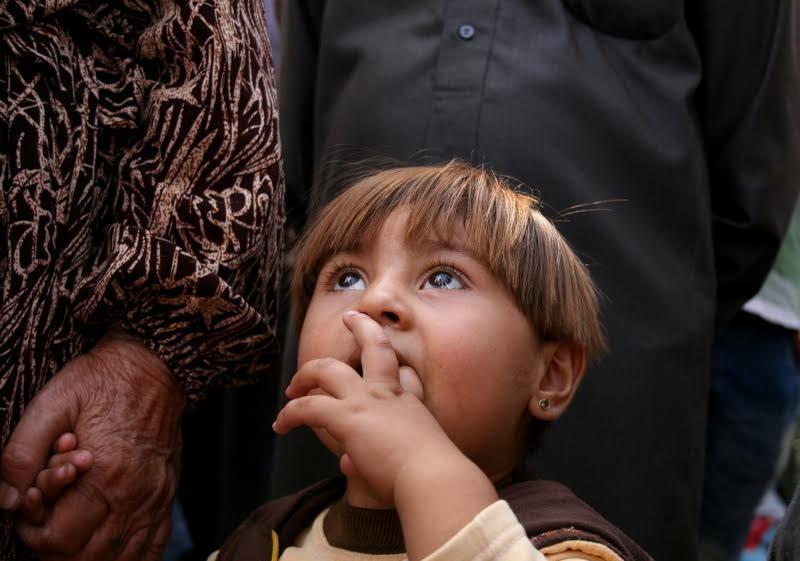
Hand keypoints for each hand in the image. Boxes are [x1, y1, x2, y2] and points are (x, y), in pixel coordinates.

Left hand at [0, 333, 184, 560]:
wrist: (155, 366)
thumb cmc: (103, 381)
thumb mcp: (52, 402)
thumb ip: (22, 452)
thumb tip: (6, 499)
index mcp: (104, 473)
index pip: (59, 539)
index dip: (32, 535)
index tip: (27, 510)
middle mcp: (134, 494)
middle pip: (90, 558)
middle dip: (56, 554)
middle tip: (43, 530)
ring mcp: (155, 497)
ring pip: (123, 559)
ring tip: (70, 545)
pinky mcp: (167, 494)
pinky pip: (155, 545)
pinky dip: (132, 560)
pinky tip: (113, 557)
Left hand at [274, 311, 496, 559]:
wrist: (432, 478)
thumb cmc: (428, 478)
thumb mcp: (405, 464)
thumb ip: (371, 462)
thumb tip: (348, 465)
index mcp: (413, 405)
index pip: (407, 374)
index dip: (398, 369)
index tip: (394, 371)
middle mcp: (390, 394)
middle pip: (376, 347)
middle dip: (362, 328)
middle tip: (351, 318)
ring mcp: (368, 401)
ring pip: (328, 369)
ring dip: (306, 373)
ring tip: (292, 386)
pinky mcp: (348, 417)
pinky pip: (307, 407)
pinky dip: (290, 414)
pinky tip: (281, 425)